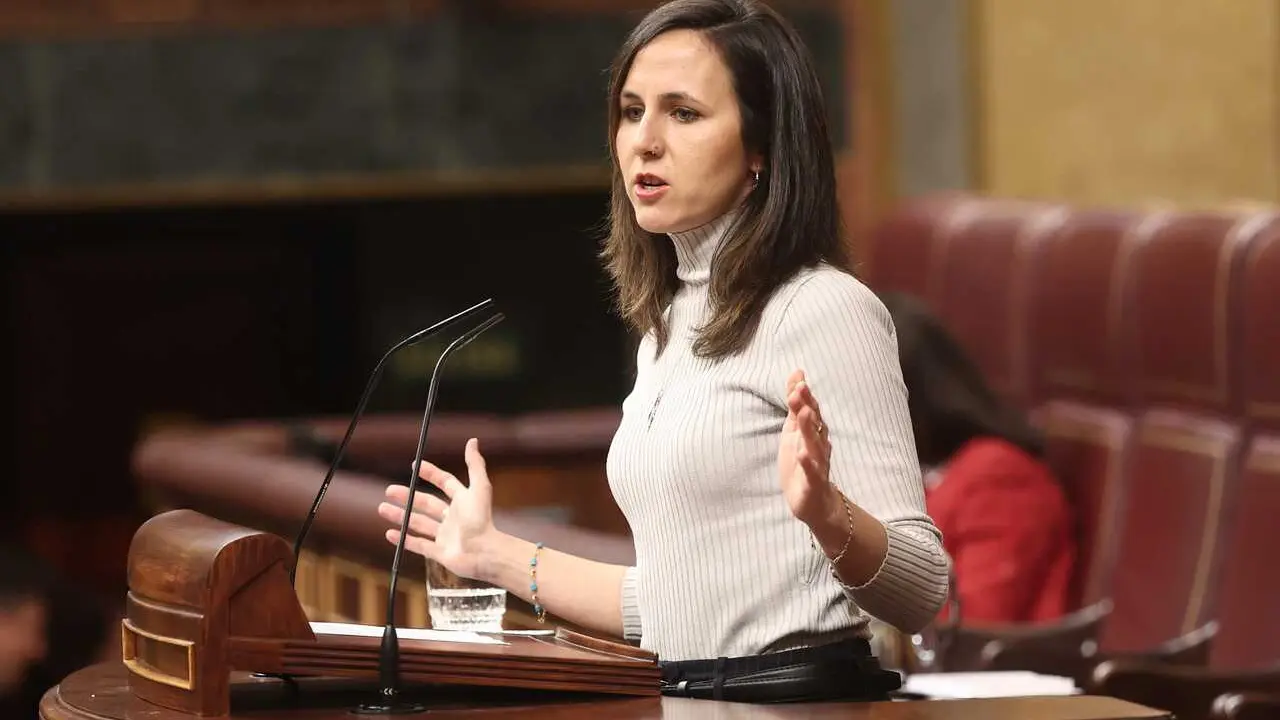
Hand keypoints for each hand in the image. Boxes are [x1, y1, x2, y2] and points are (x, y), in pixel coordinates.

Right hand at [377, 437, 495, 581]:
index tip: (414, 465)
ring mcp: (445, 536)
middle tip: (388, 490)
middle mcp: (453, 518)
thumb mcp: (479, 488)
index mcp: (462, 501)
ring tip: (382, 508)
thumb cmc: (482, 520)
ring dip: (400, 516)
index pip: (445, 482)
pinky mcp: (440, 552)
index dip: (431, 473)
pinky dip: (403, 539)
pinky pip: (418, 545)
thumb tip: (472, 441)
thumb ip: (475, 465)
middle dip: (407, 496)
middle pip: (426, 504)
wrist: (484, 552)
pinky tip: (389, 533)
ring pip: (418, 524)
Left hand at [778, 369, 835, 524]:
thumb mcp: (794, 431)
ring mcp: (818, 464)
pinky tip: (802, 454)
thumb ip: (795, 404)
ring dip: (809, 429)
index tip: (798, 379)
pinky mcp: (815, 483)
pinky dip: (808, 463)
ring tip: (802, 414)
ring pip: (815, 444)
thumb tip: (797, 373)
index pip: (810, 410)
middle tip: (800, 390)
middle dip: (808, 406)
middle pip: (814, 424)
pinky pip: (813, 472)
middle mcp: (819, 445)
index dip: (804, 395)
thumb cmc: (803, 463)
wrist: (814, 502)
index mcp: (813, 433)